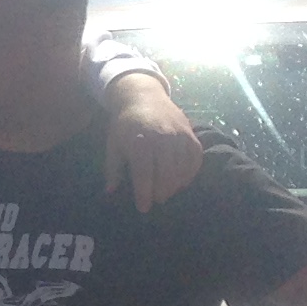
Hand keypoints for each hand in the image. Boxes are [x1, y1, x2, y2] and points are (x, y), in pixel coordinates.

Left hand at [103, 72, 201, 212]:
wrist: (143, 97)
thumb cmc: (124, 125)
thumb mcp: (113, 145)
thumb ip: (113, 169)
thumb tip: (110, 192)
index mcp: (139, 141)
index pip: (144, 173)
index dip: (144, 193)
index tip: (144, 208)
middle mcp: (162, 137)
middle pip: (166, 173)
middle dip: (161, 192)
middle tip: (156, 200)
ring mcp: (179, 134)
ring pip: (182, 168)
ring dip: (175, 185)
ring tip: (167, 192)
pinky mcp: (191, 133)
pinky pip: (196, 157)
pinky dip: (190, 172)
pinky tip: (181, 181)